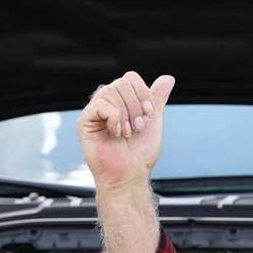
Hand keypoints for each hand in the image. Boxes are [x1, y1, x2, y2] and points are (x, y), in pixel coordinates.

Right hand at [78, 71, 175, 192]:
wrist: (130, 175)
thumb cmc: (139, 154)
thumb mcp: (153, 121)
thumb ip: (156, 99)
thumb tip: (168, 78)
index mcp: (120, 101)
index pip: (130, 78)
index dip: (143, 93)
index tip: (149, 114)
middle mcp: (106, 103)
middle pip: (121, 82)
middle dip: (136, 106)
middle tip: (138, 127)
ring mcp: (94, 112)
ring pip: (110, 90)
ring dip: (126, 114)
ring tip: (128, 133)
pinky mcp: (84, 122)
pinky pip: (100, 104)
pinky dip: (114, 118)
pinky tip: (116, 133)